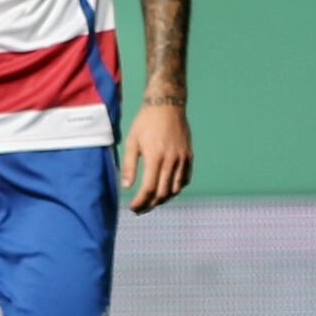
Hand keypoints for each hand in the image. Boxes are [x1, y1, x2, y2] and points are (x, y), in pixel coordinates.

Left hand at [120, 96, 191, 212]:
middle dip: (150, 205)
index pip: (149, 189)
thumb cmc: (145, 123)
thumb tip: (126, 186)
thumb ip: (129, 165)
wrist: (167, 106)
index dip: (140, 202)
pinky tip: (166, 191)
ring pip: (175, 189)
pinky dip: (175, 189)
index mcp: (155, 158)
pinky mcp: (189, 156)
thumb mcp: (132, 142)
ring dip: (163, 199)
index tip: (133, 208)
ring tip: (151, 202)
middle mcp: (172, 161)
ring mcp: (183, 159)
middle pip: (163, 193)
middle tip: (140, 209)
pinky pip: (185, 179)